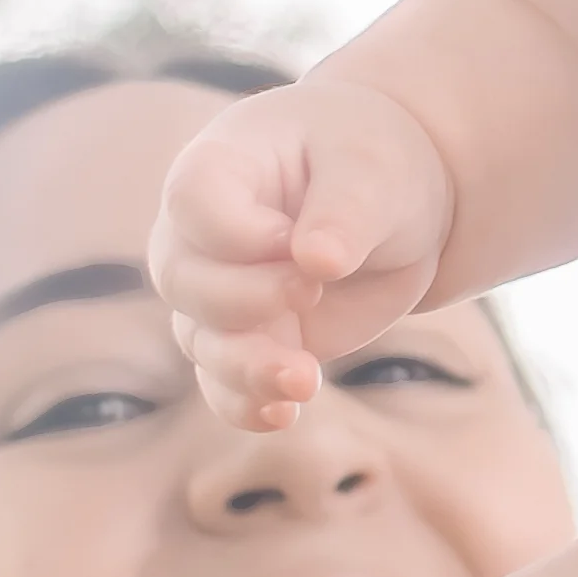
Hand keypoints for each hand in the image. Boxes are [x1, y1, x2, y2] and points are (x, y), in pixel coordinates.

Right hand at [144, 75, 462, 427]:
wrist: (395, 207)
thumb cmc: (373, 162)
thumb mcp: (373, 169)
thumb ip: (345, 210)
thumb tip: (318, 261)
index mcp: (221, 166)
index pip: (191, 200)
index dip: (235, 232)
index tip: (290, 239)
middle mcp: (200, 234)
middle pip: (183, 278)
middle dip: (242, 299)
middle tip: (310, 290)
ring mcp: (218, 294)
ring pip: (201, 341)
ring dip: (247, 366)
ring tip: (305, 380)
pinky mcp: (249, 342)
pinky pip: (224, 385)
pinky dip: (246, 404)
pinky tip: (283, 414)